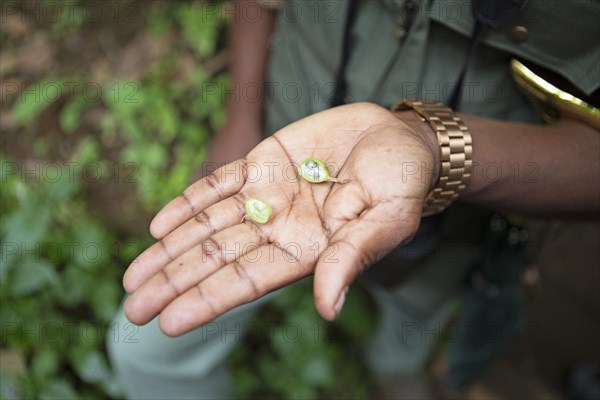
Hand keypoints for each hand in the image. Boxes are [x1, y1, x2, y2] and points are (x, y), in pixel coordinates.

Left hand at [123, 103, 437, 335]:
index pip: (248, 281)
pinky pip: (219, 185)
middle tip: (132, 308)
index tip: (167, 322)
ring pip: (209, 226)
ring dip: (170, 248)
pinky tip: (161, 223)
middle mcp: (279, 228)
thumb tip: (327, 309)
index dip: (207, 301)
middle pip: (217, 258)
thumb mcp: (386, 221)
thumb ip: (350, 259)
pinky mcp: (263, 162)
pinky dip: (190, 202)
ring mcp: (267, 195)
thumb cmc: (402, 184)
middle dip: (174, 282)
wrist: (400, 138)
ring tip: (133, 274)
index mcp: (307, 251)